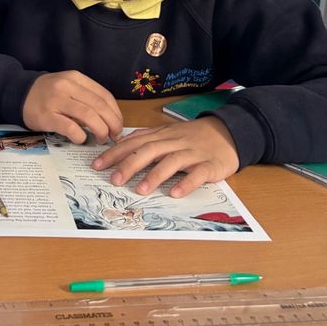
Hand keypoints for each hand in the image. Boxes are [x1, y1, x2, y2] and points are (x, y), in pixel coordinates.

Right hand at [22, 71, 122, 143]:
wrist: (18, 93)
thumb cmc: (48, 93)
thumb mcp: (68, 87)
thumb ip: (86, 97)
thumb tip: (109, 119)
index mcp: (76, 78)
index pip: (104, 96)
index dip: (116, 113)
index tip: (118, 126)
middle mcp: (67, 87)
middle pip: (100, 106)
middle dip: (112, 124)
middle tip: (114, 136)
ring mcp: (56, 101)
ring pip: (89, 116)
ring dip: (100, 131)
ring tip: (100, 139)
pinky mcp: (47, 116)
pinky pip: (71, 128)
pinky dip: (80, 136)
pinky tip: (80, 139)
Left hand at [90, 117, 238, 197]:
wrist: (229, 132)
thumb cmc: (193, 136)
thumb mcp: (168, 133)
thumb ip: (146, 139)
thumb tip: (119, 146)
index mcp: (162, 135)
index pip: (134, 142)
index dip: (115, 153)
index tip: (97, 165)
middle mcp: (175, 142)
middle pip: (149, 150)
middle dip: (129, 164)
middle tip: (113, 180)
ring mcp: (193, 153)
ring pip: (171, 161)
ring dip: (154, 175)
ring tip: (139, 190)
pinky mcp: (210, 165)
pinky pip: (198, 173)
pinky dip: (187, 183)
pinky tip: (175, 193)